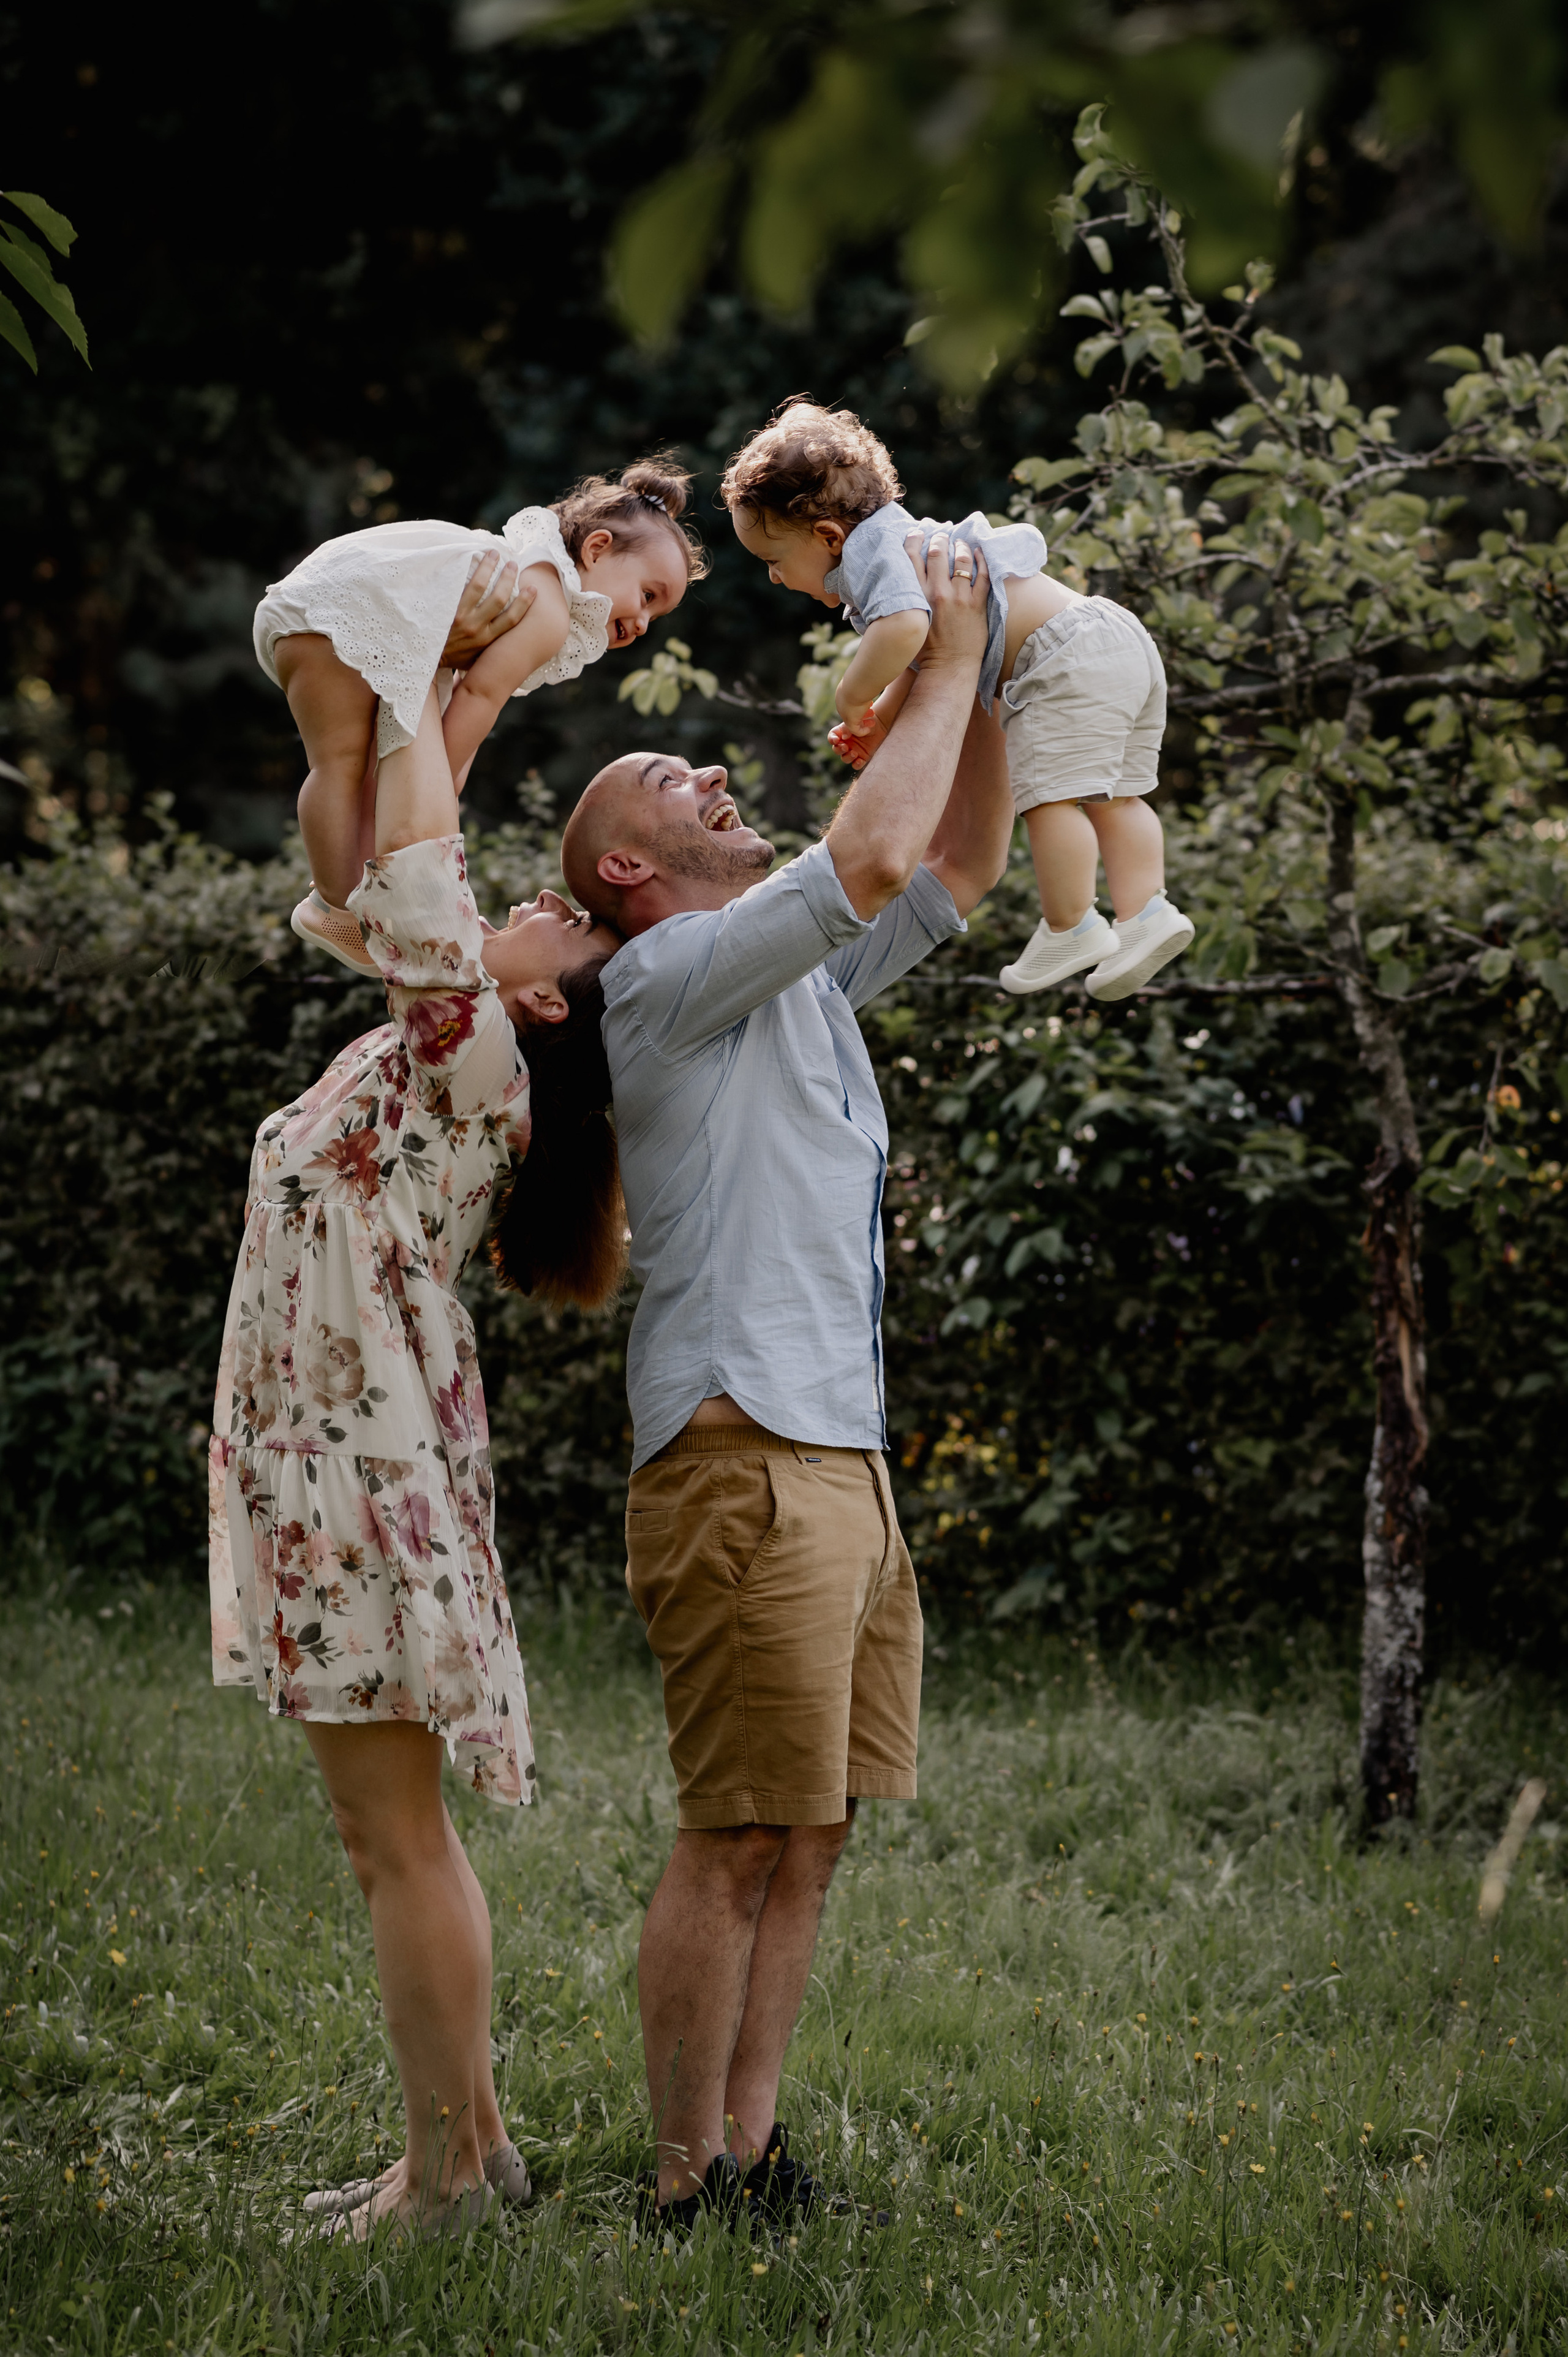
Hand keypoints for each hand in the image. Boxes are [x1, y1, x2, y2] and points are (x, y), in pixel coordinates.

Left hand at [442, 553, 535, 663]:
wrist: (425, 658)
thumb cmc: (452, 658)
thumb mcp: (476, 658)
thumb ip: (490, 647)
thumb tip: (506, 640)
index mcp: (487, 641)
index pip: (512, 619)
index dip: (524, 602)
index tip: (532, 588)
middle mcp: (476, 629)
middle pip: (499, 598)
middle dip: (508, 578)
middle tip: (512, 564)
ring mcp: (461, 617)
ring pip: (479, 586)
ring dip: (488, 567)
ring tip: (493, 554)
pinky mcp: (446, 608)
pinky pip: (459, 585)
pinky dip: (466, 570)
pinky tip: (470, 559)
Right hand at [828, 713, 884, 768]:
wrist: (880, 724)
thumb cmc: (867, 720)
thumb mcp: (856, 721)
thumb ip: (848, 728)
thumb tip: (844, 737)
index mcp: (842, 733)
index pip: (832, 738)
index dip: (832, 740)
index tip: (836, 740)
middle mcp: (846, 743)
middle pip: (837, 750)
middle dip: (839, 750)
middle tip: (845, 747)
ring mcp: (853, 751)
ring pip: (845, 758)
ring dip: (847, 757)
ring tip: (854, 753)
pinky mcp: (862, 757)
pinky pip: (856, 765)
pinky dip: (856, 764)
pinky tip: (859, 760)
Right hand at [907, 529, 987, 676]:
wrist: (949, 669)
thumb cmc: (925, 652)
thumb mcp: (909, 622)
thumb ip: (906, 601)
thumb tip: (902, 584)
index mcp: (917, 597)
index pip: (912, 559)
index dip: (914, 541)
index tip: (917, 533)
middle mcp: (937, 593)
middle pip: (937, 553)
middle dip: (939, 540)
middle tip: (941, 536)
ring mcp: (960, 598)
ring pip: (961, 560)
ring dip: (961, 547)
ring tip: (960, 543)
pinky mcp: (977, 605)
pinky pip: (983, 575)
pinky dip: (982, 560)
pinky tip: (979, 553)